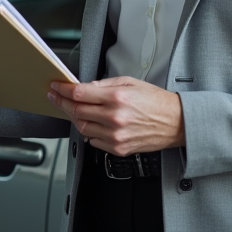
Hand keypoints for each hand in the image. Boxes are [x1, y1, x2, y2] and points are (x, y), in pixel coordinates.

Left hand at [47, 76, 184, 155]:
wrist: (176, 123)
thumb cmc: (156, 101)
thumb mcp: (130, 82)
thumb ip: (104, 85)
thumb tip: (85, 87)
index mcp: (117, 98)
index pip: (79, 94)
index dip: (63, 90)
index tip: (56, 88)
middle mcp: (115, 118)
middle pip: (77, 111)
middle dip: (63, 103)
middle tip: (57, 97)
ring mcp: (115, 135)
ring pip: (82, 127)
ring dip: (75, 118)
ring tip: (74, 110)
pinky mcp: (118, 149)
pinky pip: (94, 141)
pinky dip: (89, 132)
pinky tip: (92, 124)